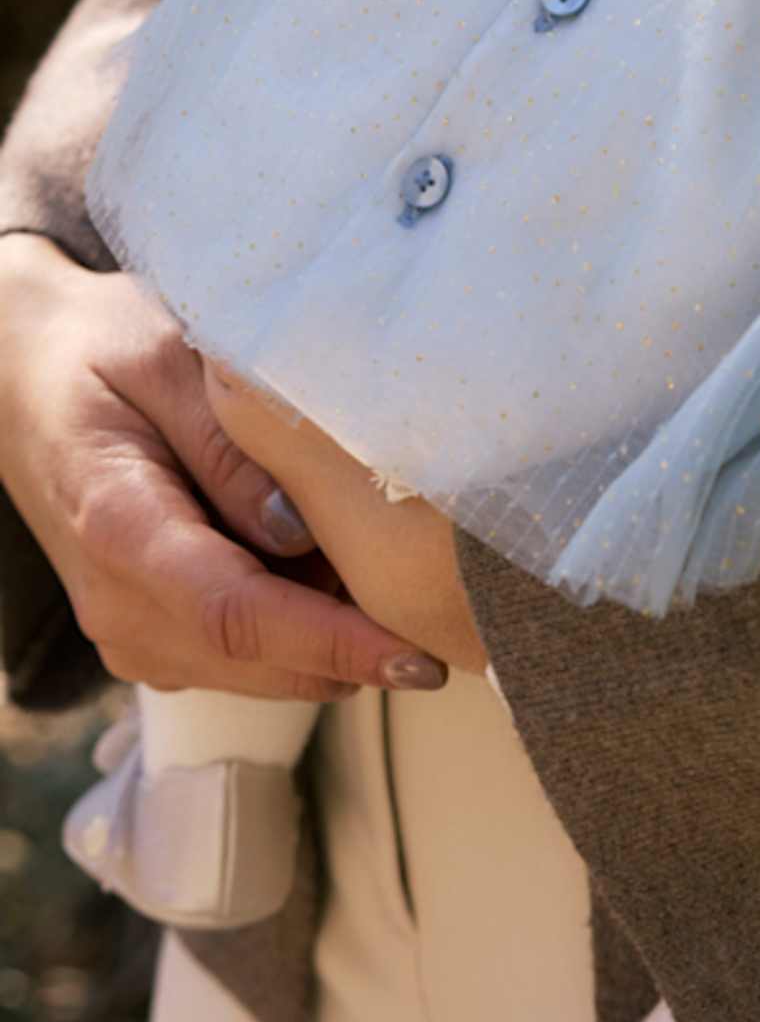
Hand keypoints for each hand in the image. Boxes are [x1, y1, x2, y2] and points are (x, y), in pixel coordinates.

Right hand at [0, 235, 445, 698]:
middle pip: (255, 660)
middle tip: (454, 622)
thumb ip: (232, 444)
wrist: (20, 375)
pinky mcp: (149, 634)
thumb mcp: (167, 359)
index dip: (331, 642)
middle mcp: (116, 601)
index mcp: (119, 525)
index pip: (237, 613)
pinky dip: (301, 635)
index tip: (414, 653)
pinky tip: (341, 576)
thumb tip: (300, 529)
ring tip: (403, 585)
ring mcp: (127, 628)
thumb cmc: (99, 349)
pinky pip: (239, 658)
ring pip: (254, 673)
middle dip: (356, 654)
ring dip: (333, 647)